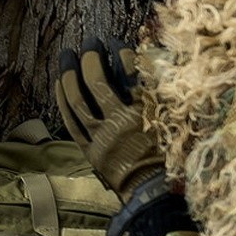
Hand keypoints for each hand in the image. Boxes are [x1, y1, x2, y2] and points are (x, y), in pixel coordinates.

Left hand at [55, 41, 163, 195]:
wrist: (154, 193)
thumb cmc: (172, 158)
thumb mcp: (175, 124)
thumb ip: (163, 98)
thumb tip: (151, 68)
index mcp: (146, 115)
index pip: (130, 76)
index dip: (122, 54)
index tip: (116, 41)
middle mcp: (119, 124)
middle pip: (97, 84)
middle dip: (91, 60)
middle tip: (90, 43)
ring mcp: (101, 139)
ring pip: (78, 102)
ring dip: (70, 76)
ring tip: (68, 58)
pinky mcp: (90, 150)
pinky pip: (71, 123)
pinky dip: (63, 102)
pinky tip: (60, 85)